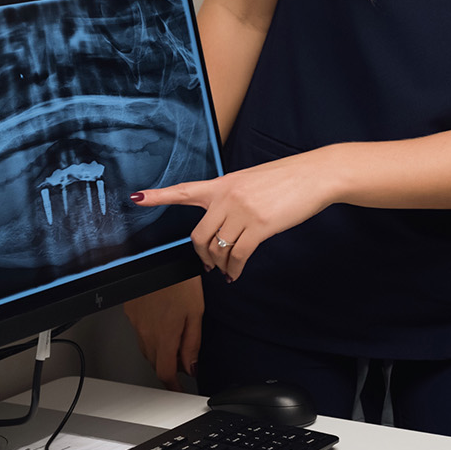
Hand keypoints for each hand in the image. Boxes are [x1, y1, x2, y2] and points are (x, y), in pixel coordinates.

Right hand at [122, 277, 202, 388]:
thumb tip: (192, 367)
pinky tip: (161, 325)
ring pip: (146, 349)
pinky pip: (139, 333)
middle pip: (155, 363)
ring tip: (174, 343)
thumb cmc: (180, 279)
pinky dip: (151, 337)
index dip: (173, 387)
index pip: (165, 373)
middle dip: (168, 369)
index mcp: (164, 336)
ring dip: (159, 353)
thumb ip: (192, 343)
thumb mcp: (196, 312)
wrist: (157, 255)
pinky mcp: (130, 311)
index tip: (179, 391)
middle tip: (183, 366)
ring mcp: (136, 322)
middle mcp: (146, 332)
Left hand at [133, 147, 342, 279]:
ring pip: (217, 249)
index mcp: (223, 184)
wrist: (314, 175)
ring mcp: (243, 211)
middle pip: (199, 235)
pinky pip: (238, 256)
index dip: (158, 196)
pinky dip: (234, 270)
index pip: (184, 190)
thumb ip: (233, 198)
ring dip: (219, 266)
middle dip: (201, 255)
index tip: (136, 198)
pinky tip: (236, 273)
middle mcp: (228, 196)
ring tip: (227, 270)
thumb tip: (225, 222)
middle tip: (208, 264)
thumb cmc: (287, 178)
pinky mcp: (260, 226)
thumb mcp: (252, 181)